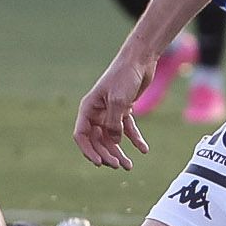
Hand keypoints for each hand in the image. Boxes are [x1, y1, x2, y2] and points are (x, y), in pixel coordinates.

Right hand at [74, 55, 152, 169]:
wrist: (140, 60)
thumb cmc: (124, 76)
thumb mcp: (118, 101)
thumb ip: (114, 123)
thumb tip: (114, 142)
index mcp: (88, 108)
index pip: (81, 135)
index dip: (88, 151)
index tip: (100, 163)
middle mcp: (97, 112)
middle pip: (97, 141)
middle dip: (107, 155)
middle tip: (119, 165)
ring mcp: (110, 112)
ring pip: (112, 138)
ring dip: (119, 152)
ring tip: (129, 166)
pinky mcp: (124, 110)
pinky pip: (127, 129)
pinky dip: (134, 139)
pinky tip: (143, 149)